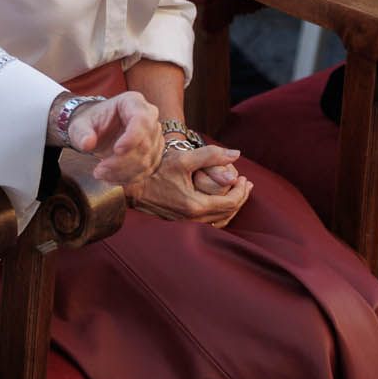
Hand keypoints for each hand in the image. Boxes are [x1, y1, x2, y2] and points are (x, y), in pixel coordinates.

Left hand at [59, 90, 163, 184]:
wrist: (98, 131)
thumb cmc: (91, 123)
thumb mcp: (80, 124)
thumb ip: (81, 132)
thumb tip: (87, 143)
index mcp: (133, 102)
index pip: (142, 119)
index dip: (132, 137)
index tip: (116, 150)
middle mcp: (149, 117)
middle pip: (146, 144)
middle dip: (122, 161)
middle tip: (99, 169)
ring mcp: (154, 137)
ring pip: (147, 161)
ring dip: (122, 172)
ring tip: (101, 173)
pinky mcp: (153, 154)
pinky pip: (146, 171)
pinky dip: (127, 178)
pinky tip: (110, 177)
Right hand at [129, 141, 251, 226]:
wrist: (131, 186)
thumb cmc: (156, 171)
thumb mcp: (184, 159)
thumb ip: (212, 155)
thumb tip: (237, 154)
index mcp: (195, 206)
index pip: (230, 203)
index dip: (241, 191)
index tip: (245, 177)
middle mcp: (192, 220)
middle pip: (227, 214)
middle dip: (240, 198)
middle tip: (247, 184)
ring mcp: (186, 225)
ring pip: (218, 221)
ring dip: (231, 208)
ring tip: (238, 193)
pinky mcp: (181, 224)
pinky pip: (208, 224)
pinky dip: (219, 214)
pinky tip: (220, 203)